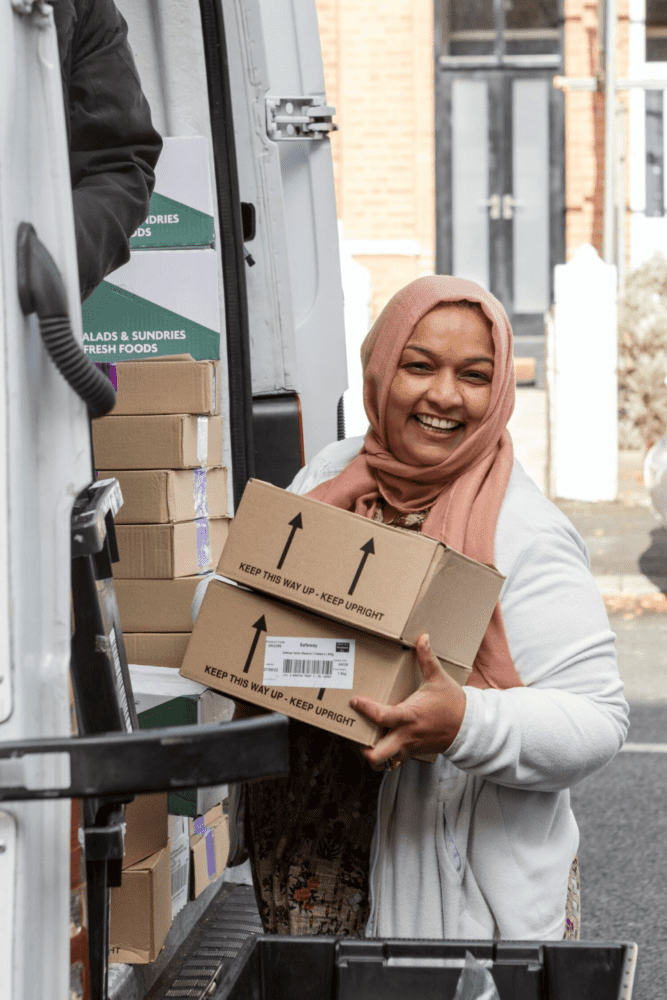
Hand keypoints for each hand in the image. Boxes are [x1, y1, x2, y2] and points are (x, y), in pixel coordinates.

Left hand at [350, 634, 466, 769]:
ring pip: (385, 762)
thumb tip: (422, 637)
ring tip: (365, 740)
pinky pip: (395, 761)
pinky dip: (386, 756)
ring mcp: (409, 747)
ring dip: (374, 754)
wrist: (469, 726)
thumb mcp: (438, 678)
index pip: (381, 717)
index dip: (365, 709)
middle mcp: (406, 735)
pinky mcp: (414, 753)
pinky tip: (382, 742)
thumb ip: (427, 658)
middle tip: (356, 733)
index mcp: (410, 715)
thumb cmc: (452, 702)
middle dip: (363, 748)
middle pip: (378, 754)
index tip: (354, 701)